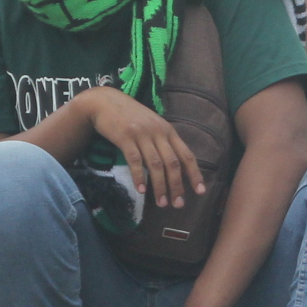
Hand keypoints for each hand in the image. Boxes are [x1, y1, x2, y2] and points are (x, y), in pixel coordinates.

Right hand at [79, 86, 204, 209]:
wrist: (106, 102)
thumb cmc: (130, 116)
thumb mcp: (152, 126)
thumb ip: (162, 142)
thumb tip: (173, 166)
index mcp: (168, 131)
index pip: (186, 154)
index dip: (194, 173)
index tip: (200, 191)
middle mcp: (159, 132)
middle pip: (173, 163)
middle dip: (177, 186)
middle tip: (178, 204)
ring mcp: (142, 135)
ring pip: (156, 165)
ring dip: (160, 186)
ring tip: (162, 203)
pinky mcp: (125, 138)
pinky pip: (135, 160)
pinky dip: (140, 176)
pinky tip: (141, 190)